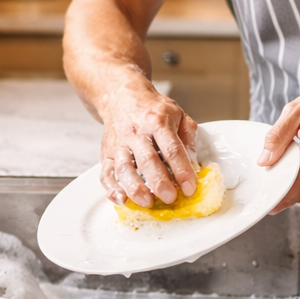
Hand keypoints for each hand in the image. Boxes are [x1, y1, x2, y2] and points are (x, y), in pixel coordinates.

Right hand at [97, 81, 199, 207]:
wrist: (122, 96)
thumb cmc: (152, 109)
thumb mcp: (177, 114)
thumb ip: (188, 137)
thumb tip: (194, 164)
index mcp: (158, 122)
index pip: (172, 149)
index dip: (182, 170)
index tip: (189, 188)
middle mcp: (136, 133)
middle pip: (147, 160)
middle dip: (159, 182)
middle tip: (170, 198)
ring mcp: (119, 144)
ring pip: (124, 168)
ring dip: (135, 188)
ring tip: (147, 202)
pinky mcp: (106, 153)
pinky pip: (105, 173)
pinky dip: (111, 189)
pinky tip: (121, 200)